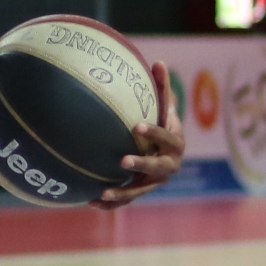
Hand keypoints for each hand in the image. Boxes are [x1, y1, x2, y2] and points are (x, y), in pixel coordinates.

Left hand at [94, 61, 183, 209]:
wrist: (167, 152)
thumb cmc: (162, 122)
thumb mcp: (164, 106)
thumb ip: (162, 87)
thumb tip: (159, 61)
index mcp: (175, 143)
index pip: (166, 138)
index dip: (153, 132)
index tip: (136, 126)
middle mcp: (168, 166)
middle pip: (156, 168)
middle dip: (140, 165)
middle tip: (122, 161)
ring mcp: (155, 182)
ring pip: (140, 190)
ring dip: (122, 193)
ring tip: (103, 192)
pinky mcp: (142, 191)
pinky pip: (127, 199)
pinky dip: (111, 204)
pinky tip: (90, 202)